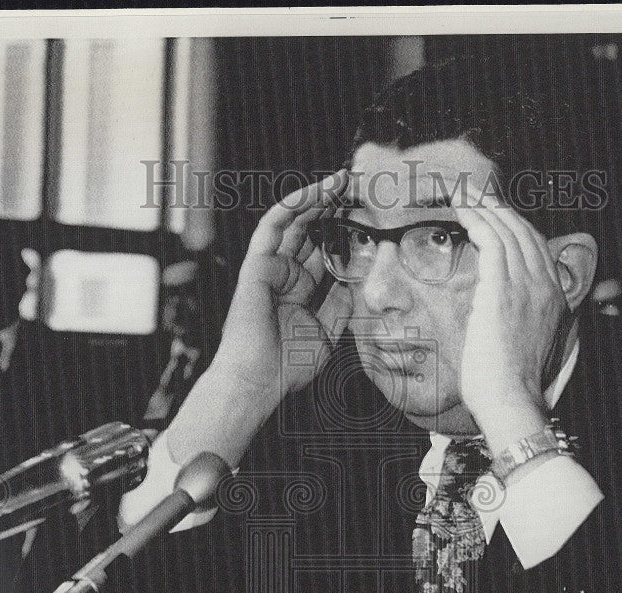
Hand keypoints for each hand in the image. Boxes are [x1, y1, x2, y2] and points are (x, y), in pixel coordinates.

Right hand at [212, 169, 351, 401]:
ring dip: (315, 198)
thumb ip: (340, 307)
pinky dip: (292, 206)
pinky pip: (273, 227)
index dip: (341, 230)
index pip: (322, 250)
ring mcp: (269, 268)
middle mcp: (283, 274)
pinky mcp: (256, 265)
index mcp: (298, 290)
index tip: (365, 214)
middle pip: (308, 230)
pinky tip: (315, 193)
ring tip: (340, 181)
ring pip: (291, 221)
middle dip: (331, 206)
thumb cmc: (286, 367)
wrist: (259, 383)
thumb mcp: (327, 334)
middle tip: (356, 186)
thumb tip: (354, 281)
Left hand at [451, 184, 568, 447]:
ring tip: (461, 191)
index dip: (512, 224)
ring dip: (482, 206)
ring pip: (506, 230)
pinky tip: (461, 211)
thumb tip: (496, 314)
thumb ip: (518, 321)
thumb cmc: (508, 384)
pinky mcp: (502, 289)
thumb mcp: (524, 345)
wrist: (511, 400)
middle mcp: (544, 285)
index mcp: (554, 297)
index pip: (534, 246)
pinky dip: (477, 221)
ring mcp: (525, 285)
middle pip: (522, 230)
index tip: (491, 212)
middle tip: (472, 190)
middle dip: (497, 206)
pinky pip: (491, 241)